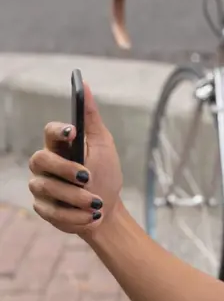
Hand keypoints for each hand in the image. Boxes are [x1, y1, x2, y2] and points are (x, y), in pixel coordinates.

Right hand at [28, 81, 122, 237]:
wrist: (106, 209)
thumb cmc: (106, 173)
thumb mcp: (103, 145)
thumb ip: (91, 119)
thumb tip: (85, 85)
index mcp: (61, 146)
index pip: (49, 132)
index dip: (58, 131)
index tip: (74, 133)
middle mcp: (46, 165)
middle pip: (41, 160)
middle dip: (66, 171)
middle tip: (88, 178)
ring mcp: (41, 186)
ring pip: (48, 189)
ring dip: (76, 198)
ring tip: (96, 203)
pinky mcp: (43, 208)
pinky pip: (52, 212)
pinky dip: (75, 215)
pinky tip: (90, 215)